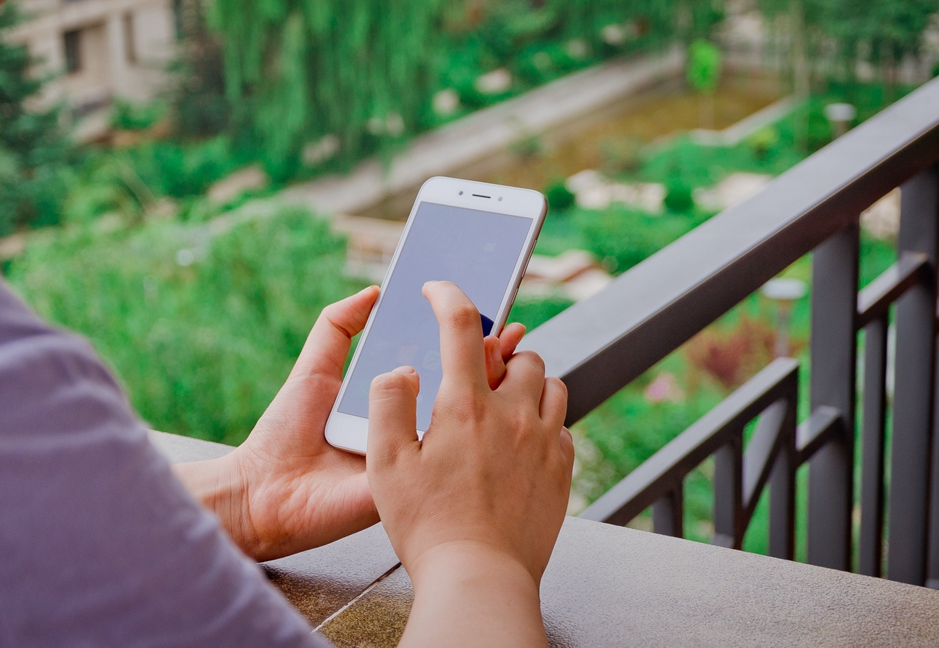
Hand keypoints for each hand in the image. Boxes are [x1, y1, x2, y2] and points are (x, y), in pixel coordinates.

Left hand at [174, 285, 525, 560]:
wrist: (263, 490)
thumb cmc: (285, 434)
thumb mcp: (315, 369)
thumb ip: (338, 326)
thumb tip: (374, 291)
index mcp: (393, 403)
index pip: (439, 366)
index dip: (465, 343)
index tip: (491, 316)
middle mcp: (410, 429)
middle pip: (460, 393)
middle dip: (490, 361)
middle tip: (507, 332)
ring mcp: (416, 458)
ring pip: (462, 423)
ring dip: (487, 390)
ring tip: (499, 354)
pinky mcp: (413, 483)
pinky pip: (445, 457)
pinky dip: (465, 431)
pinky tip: (475, 400)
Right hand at [366, 281, 572, 646]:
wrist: (479, 577)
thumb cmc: (428, 524)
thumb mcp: (385, 464)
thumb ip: (387, 403)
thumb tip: (403, 369)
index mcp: (466, 406)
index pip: (461, 325)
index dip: (447, 295)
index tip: (439, 289)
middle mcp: (514, 414)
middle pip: (519, 353)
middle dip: (496, 352)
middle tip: (474, 372)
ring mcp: (544, 441)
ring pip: (549, 382)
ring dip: (526, 381)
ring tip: (502, 404)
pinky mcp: (563, 468)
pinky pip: (562, 424)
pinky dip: (543, 419)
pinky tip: (521, 441)